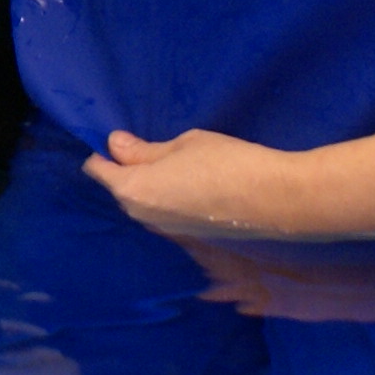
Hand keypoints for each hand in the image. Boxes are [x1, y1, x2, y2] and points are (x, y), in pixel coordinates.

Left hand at [84, 127, 315, 236]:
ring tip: (177, 161)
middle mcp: (142, 217)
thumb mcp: (183, 145)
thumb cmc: (226, 163)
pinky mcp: (187, 238)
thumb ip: (144, 150)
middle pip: (121, 188)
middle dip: (128, 168)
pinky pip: (165, 212)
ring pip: (144, 202)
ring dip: (150, 184)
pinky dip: (170, 197)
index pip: (99, 170)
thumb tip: (114, 144)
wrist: (275, 200)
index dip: (105, 151)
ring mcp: (165, 231)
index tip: (121, 137)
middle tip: (153, 143)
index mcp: (133, 191)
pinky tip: (193, 182)